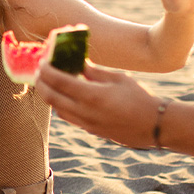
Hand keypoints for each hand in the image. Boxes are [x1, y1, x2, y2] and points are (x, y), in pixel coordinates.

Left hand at [35, 61, 165, 149]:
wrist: (153, 126)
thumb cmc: (139, 98)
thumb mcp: (118, 78)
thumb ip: (95, 72)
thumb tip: (79, 64)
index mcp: (92, 95)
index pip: (59, 81)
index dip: (47, 71)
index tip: (42, 62)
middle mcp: (85, 112)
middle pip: (51, 98)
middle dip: (42, 84)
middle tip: (40, 73)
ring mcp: (86, 124)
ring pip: (58, 110)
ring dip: (50, 96)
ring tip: (52, 83)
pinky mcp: (90, 131)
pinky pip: (69, 117)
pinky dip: (62, 106)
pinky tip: (67, 97)